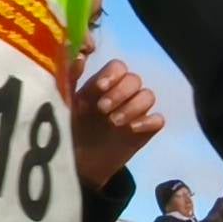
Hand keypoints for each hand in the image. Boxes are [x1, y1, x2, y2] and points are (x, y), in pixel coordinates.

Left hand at [68, 57, 162, 188]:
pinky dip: (148, 121)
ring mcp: (134, 113)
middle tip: (102, 109)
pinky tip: (131, 129)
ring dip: (133, 106)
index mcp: (102, 85)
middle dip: (120, 92)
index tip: (100, 87)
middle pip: (134, 79)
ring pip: (148, 96)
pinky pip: (158, 120)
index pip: (118, 67)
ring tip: (114, 122)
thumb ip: (70, 79)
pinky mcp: (144, 132)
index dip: (112, 73)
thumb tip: (78, 55)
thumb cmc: (69, 132)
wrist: (77, 166)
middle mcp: (120, 95)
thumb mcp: (64, 104)